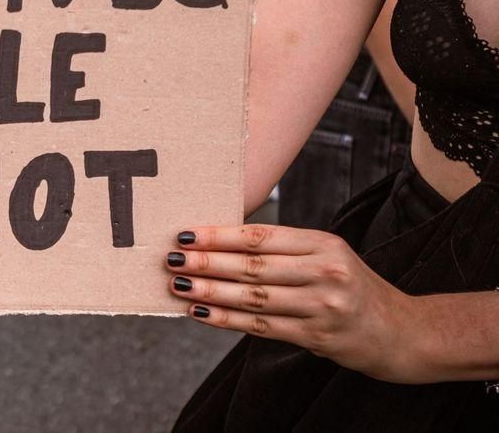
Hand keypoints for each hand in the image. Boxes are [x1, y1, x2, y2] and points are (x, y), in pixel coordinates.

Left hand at [165, 224, 419, 381]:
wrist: (401, 332)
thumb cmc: (351, 287)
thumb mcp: (326, 256)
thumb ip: (284, 249)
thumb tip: (219, 242)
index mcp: (324, 244)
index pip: (262, 237)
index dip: (219, 236)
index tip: (185, 235)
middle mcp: (325, 272)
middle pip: (253, 266)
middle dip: (207, 263)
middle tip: (171, 259)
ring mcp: (323, 306)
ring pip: (254, 298)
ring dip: (211, 293)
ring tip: (179, 286)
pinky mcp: (318, 336)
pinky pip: (262, 327)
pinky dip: (227, 319)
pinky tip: (201, 314)